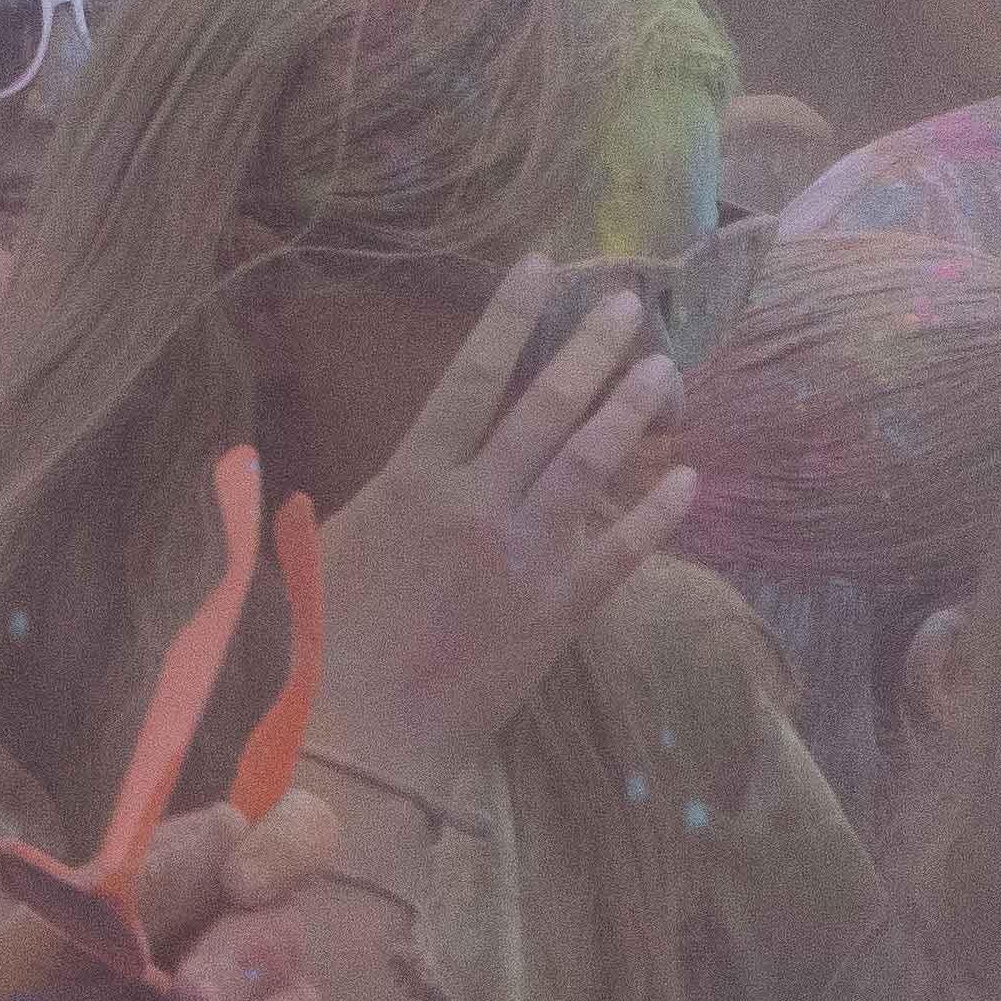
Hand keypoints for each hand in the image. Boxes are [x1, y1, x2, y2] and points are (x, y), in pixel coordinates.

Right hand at [306, 254, 693, 779]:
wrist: (364, 733)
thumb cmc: (320, 638)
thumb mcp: (313, 545)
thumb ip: (340, 494)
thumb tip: (320, 459)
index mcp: (411, 481)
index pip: (467, 377)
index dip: (507, 318)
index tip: (542, 266)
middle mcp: (475, 506)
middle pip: (545, 408)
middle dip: (589, 348)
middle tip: (627, 303)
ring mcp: (525, 557)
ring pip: (591, 465)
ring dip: (633, 412)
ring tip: (666, 368)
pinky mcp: (560, 610)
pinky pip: (621, 551)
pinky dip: (657, 512)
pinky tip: (687, 479)